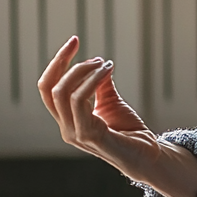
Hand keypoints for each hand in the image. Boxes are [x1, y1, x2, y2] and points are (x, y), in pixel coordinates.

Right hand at [38, 36, 160, 180]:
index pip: (48, 88)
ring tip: (103, 63)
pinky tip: (106, 71)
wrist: (147, 155)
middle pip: (49, 88)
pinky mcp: (90, 135)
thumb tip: (98, 63)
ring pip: (63, 93)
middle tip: (85, 49)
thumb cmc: (129, 131)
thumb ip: (100, 86)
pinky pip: (80, 102)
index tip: (74, 41)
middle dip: (64, 62)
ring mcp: (76, 133)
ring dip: (83, 71)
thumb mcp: (111, 102)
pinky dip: (92, 81)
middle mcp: (66, 128)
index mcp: (67, 120)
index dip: (57, 63)